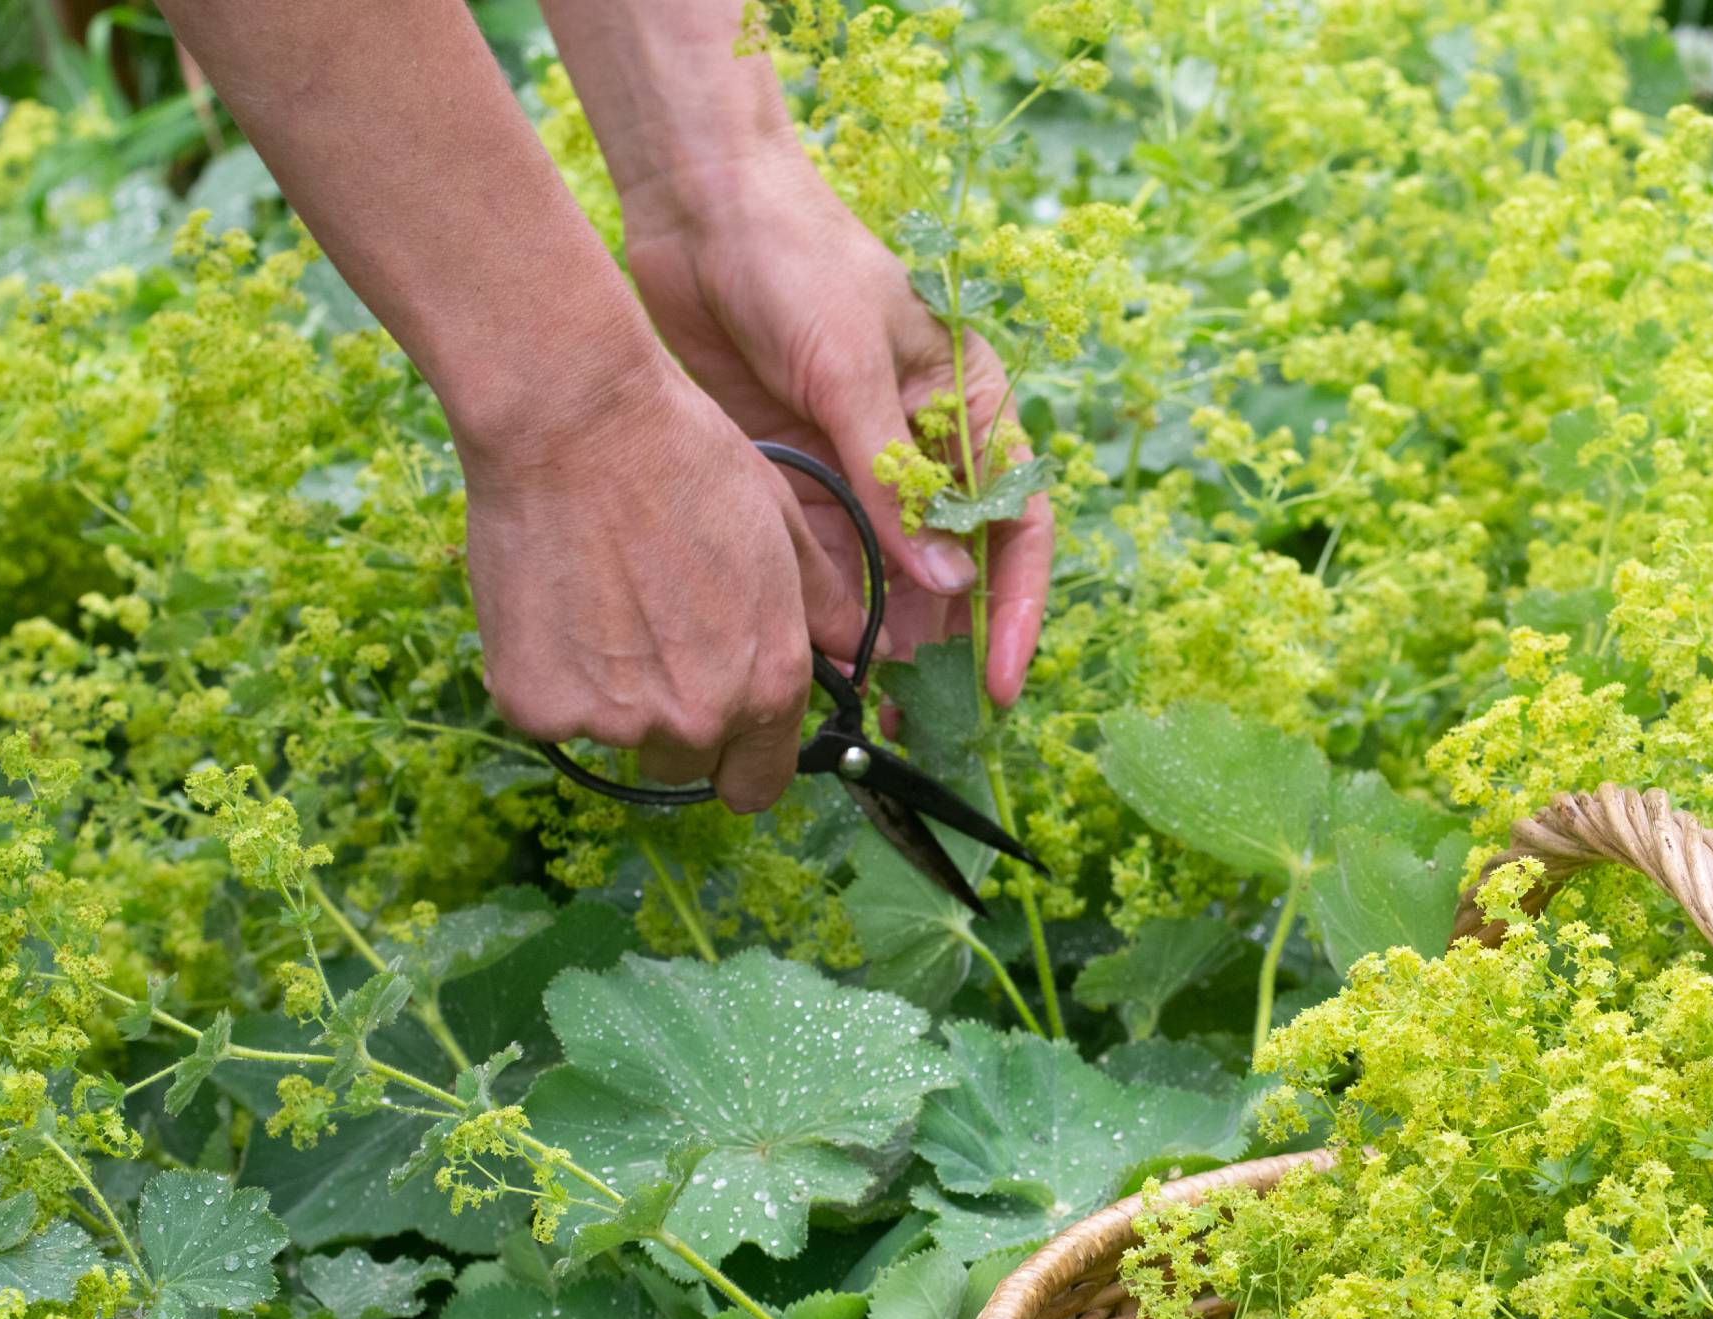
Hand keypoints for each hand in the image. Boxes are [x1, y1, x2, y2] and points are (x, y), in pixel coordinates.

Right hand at [456, 354, 865, 812]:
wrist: (575, 421)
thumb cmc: (686, 460)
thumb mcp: (780, 528)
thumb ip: (823, 606)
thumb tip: (864, 652)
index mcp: (769, 685)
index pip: (758, 783)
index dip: (740, 757)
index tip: (721, 727)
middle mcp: (699, 717)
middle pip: (685, 763)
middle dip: (673, 716)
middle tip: (649, 635)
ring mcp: (615, 719)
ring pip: (617, 737)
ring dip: (609, 696)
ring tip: (599, 604)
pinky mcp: (538, 705)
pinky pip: (548, 713)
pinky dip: (546, 675)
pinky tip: (551, 603)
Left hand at [622, 147, 1051, 706]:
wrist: (698, 208)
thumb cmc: (798, 260)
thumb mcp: (852, 368)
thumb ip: (895, 480)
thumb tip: (948, 590)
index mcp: (972, 410)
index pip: (1015, 527)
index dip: (1014, 610)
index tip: (995, 682)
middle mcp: (926, 451)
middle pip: (953, 573)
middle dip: (941, 647)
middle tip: (916, 715)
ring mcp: (862, 472)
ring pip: (888, 581)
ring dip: (881, 641)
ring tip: (867, 705)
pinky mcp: (799, 480)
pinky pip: (823, 563)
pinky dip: (823, 611)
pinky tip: (816, 659)